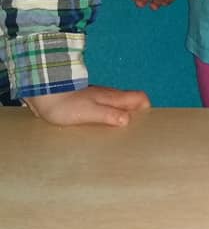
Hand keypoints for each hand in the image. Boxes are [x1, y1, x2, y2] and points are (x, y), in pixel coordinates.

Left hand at [24, 87, 149, 126]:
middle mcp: (109, 96)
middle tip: (128, 134)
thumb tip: (128, 120)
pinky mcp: (86, 102)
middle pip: (130, 104)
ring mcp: (97, 98)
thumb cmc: (65, 104)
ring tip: (113, 135)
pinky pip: (103, 110)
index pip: (140, 98)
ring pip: (116, 107)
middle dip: (134, 117)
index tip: (142, 124)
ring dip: (119, 118)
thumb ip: (109, 115)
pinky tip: (96, 129)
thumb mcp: (89, 112)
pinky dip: (105, 118)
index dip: (146, 110)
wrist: (42, 93)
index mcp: (113, 97)